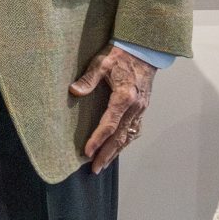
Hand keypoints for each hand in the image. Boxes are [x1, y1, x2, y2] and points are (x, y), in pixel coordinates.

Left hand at [72, 45, 153, 172]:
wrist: (144, 50)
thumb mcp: (101, 62)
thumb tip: (74, 92)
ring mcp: (141, 109)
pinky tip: (118, 148)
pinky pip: (135, 129)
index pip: (110, 124)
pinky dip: (126, 141)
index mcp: (124, 97)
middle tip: (95, 168)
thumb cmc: (120, 55)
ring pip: (129, 135)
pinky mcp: (143, 108)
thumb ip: (88, 78)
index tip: (87, 152)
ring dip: (117, 151)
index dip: (98, 139)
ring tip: (104, 163)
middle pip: (121, 136)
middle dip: (107, 154)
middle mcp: (135, 107)